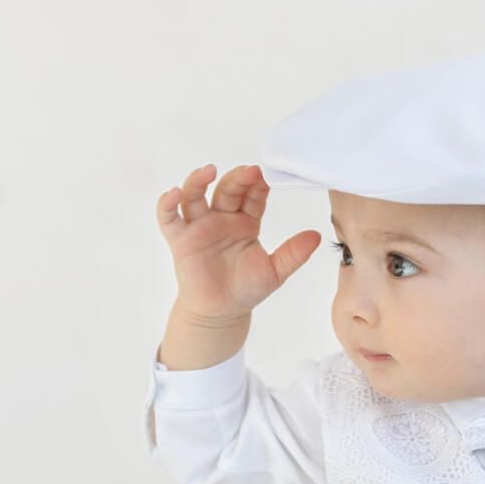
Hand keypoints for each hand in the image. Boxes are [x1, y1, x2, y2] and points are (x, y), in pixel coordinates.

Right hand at [156, 164, 321, 322]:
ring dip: (199, 180)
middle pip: (226, 190)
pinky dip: (168, 204)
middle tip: (250, 172)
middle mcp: (221, 218)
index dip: (259, 185)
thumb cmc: (247, 289)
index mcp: (245, 222)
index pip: (252, 196)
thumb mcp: (275, 272)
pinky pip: (169, 218)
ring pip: (195, 195)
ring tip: (208, 171)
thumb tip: (317, 236)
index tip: (268, 176)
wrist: (223, 312)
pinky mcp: (181, 239)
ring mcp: (199, 226)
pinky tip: (174, 194)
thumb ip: (293, 254)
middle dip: (237, 179)